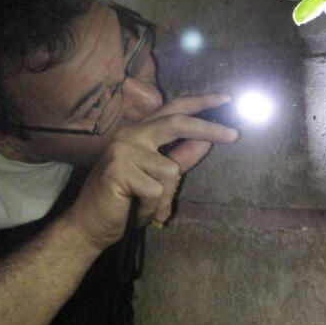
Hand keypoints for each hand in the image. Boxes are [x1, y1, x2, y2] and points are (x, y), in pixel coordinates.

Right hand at [62, 93, 237, 250]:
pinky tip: (138, 211)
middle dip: (209, 129)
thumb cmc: (125, 202)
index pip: (173, 110)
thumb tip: (207, 142)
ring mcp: (123, 150)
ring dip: (166, 198)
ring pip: (171, 170)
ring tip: (148, 207)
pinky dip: (153, 208)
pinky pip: (157, 191)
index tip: (226, 99)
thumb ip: (181, 158)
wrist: (90, 226)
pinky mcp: (119, 169)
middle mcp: (131, 135)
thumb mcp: (158, 178)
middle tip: (235, 135)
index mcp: (140, 133)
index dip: (200, 103)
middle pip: (177, 123)